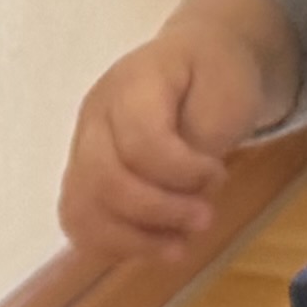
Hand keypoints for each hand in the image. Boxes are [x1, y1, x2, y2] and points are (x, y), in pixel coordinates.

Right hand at [58, 0, 291, 269]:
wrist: (196, 61)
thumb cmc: (214, 74)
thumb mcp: (226, 93)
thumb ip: (202, 141)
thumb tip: (182, 190)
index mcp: (130, 85)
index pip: (139, 143)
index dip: (181, 173)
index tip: (219, 175)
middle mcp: (94, 117)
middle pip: (103, 180)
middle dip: (158, 211)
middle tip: (204, 219)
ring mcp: (83, 147)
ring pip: (81, 209)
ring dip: (132, 239)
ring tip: (177, 246)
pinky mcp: (84, 175)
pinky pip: (80, 222)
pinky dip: (113, 244)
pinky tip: (150, 246)